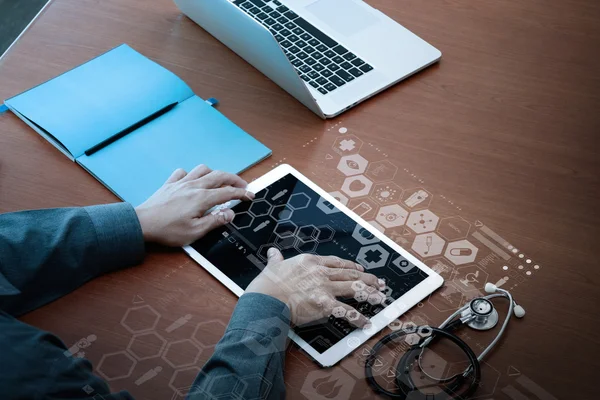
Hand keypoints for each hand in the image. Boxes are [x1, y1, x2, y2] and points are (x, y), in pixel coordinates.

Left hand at [135, 165, 253, 245]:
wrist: (142, 224)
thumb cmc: (167, 230)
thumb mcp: (195, 232)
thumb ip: (215, 221)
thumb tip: (230, 214)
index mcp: (202, 198)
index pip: (228, 192)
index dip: (242, 193)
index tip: (250, 195)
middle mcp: (193, 186)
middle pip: (219, 176)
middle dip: (234, 179)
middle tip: (242, 185)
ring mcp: (181, 183)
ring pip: (203, 169)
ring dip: (214, 173)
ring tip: (220, 181)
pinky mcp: (169, 184)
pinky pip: (183, 172)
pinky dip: (191, 174)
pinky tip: (192, 181)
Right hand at [246, 249, 386, 327]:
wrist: (267, 298)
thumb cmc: (268, 285)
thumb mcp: (273, 266)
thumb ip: (276, 259)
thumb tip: (273, 253)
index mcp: (310, 262)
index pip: (336, 262)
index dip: (351, 265)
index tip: (359, 268)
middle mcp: (321, 273)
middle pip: (350, 274)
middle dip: (367, 278)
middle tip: (379, 282)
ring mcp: (324, 288)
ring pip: (354, 288)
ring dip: (369, 293)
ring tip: (380, 298)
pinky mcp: (325, 304)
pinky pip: (346, 311)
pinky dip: (357, 318)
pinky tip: (366, 322)